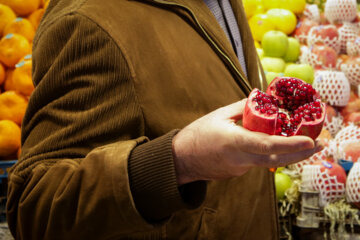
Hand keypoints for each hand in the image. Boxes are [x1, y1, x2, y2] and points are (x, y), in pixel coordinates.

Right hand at [172, 99, 323, 184]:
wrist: (182, 159)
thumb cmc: (198, 134)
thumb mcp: (219, 115)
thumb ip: (243, 107)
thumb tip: (263, 99)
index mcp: (234, 142)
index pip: (267, 145)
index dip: (290, 145)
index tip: (310, 142)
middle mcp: (240, 159)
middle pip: (276, 159)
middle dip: (300, 154)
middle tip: (319, 144)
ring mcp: (240, 169)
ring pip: (267, 160)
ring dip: (284, 152)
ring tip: (298, 141)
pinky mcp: (238, 173)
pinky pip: (256, 162)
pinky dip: (264, 153)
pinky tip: (264, 144)